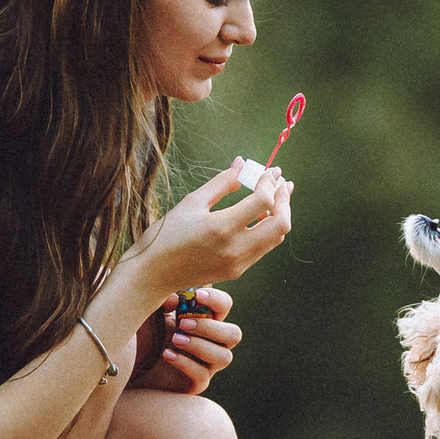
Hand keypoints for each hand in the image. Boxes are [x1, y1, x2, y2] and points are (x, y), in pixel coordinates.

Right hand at [124, 162, 294, 297]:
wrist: (154, 274)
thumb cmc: (166, 235)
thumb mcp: (191, 202)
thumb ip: (221, 183)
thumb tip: (241, 163)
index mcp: (222, 227)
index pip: (263, 201)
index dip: (270, 183)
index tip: (270, 170)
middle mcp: (235, 248)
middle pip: (281, 224)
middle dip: (285, 200)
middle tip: (281, 183)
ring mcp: (238, 263)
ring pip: (276, 237)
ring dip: (279, 215)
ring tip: (274, 196)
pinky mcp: (237, 271)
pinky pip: (263, 248)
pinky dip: (267, 229)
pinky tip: (259, 215)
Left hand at [130, 287, 239, 394]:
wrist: (131, 364)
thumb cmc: (144, 333)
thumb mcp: (150, 313)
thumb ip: (162, 301)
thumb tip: (177, 298)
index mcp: (206, 319)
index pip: (224, 306)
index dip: (216, 299)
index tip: (196, 294)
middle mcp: (213, 342)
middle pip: (233, 334)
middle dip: (210, 327)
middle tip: (183, 323)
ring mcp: (207, 365)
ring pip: (224, 357)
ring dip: (200, 346)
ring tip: (175, 340)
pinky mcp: (196, 384)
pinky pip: (202, 376)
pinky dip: (186, 363)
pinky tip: (167, 355)